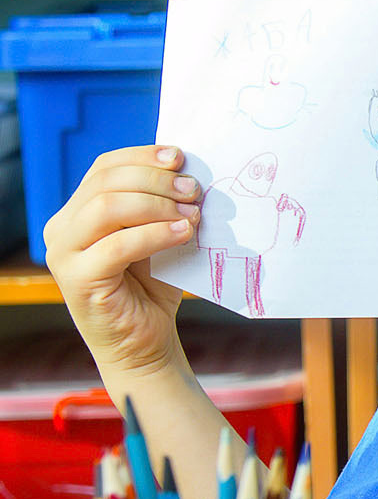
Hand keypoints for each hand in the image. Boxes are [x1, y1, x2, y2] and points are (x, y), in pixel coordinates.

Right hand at [43, 145, 196, 377]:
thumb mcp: (157, 235)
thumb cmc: (152, 287)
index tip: (180, 157)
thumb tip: (189, 171)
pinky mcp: (77, 279)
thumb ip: (160, 205)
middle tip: (194, 189)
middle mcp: (62, 228)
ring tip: (193, 214)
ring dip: (157, 204)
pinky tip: (184, 232)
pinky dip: (156, 233)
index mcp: (78, 212)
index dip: (142, 156)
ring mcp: (63, 254)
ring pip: (107, 207)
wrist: (145, 342)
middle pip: (106, 182)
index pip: (104, 167)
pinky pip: (118, 244)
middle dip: (156, 180)